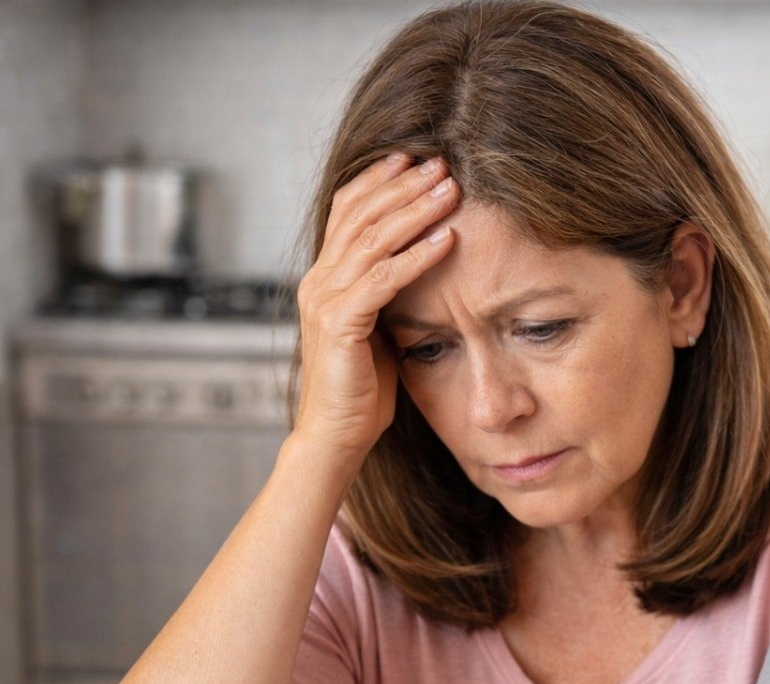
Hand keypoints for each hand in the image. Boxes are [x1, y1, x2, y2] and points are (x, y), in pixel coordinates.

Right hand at [294, 153, 458, 461]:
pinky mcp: (340, 323)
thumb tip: (418, 266)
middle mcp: (318, 281)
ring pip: (373, 239)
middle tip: (443, 164)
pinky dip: (417, 256)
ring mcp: (325, 300)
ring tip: (451, 190)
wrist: (335, 436)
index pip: (348, 210)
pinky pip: (384, 279)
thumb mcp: (375, 330)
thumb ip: (385, 295)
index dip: (381, 180)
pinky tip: (447, 240)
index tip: (417, 160)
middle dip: (404, 184)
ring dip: (416, 211)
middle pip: (360, 213)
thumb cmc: (360, 392)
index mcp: (324, 277)